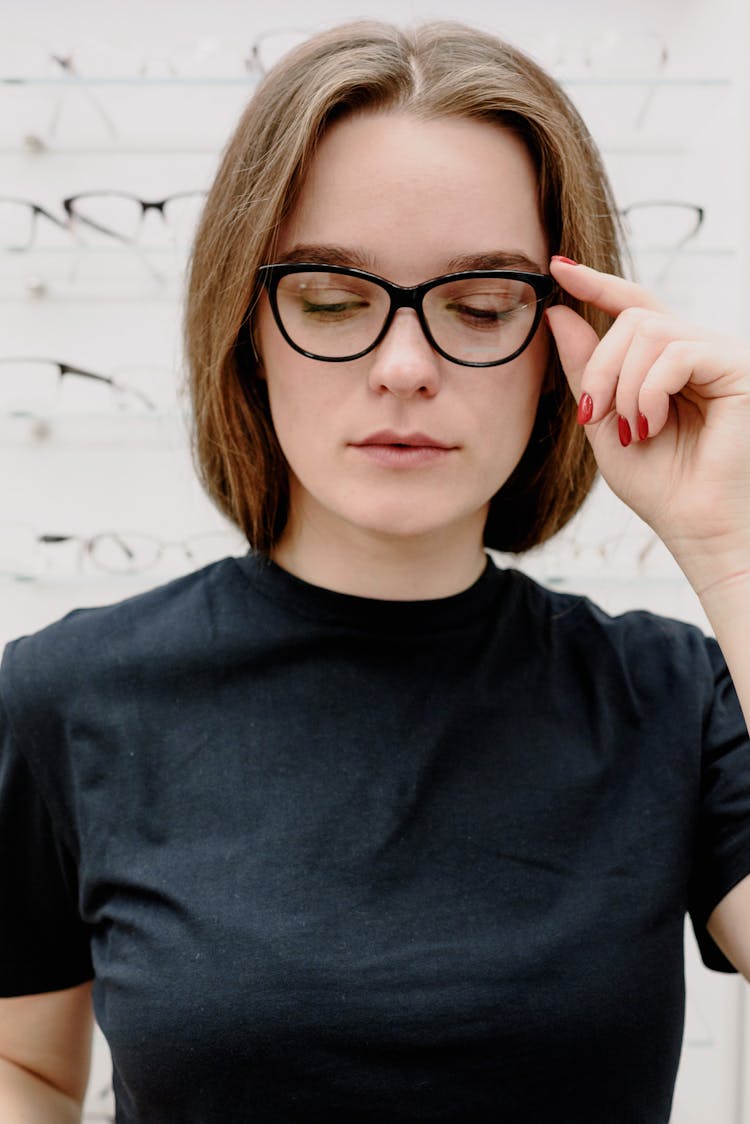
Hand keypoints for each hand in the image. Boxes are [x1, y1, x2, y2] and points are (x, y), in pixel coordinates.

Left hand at [545, 257, 749, 593]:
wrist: (695, 525)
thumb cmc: (659, 484)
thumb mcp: (605, 422)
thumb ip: (586, 370)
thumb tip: (559, 313)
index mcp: (665, 362)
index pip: (632, 306)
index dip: (596, 283)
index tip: (558, 267)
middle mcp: (695, 350)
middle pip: (632, 318)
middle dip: (600, 365)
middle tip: (594, 412)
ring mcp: (719, 356)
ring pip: (649, 332)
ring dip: (624, 384)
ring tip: (633, 429)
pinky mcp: (736, 368)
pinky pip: (677, 352)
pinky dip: (650, 390)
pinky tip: (650, 425)